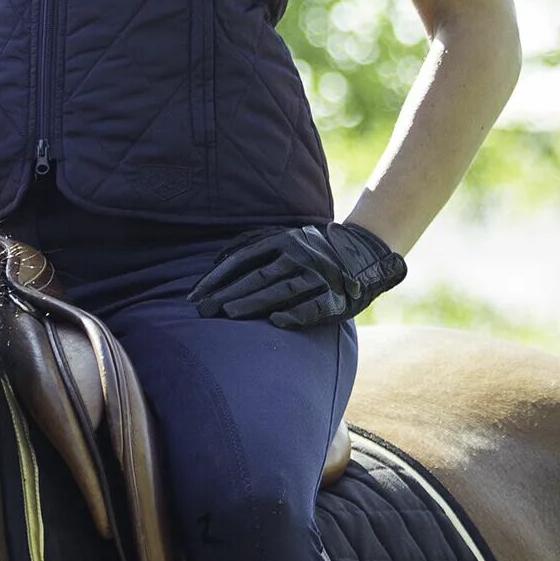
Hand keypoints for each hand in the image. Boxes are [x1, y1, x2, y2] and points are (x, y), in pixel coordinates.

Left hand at [187, 221, 406, 328]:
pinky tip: (276, 322)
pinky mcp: (337, 296)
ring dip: (254, 303)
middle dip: (228, 294)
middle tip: (204, 310)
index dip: (217, 278)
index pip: (241, 260)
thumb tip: (216, 259)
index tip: (195, 295)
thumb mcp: (283, 238)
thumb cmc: (312, 249)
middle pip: (257, 276)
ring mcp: (318, 275)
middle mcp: (298, 255)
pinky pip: (314, 307)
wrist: (364, 252)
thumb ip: (252, 245)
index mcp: (281, 240)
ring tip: (228, 315)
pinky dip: (295, 314)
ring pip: (280, 291)